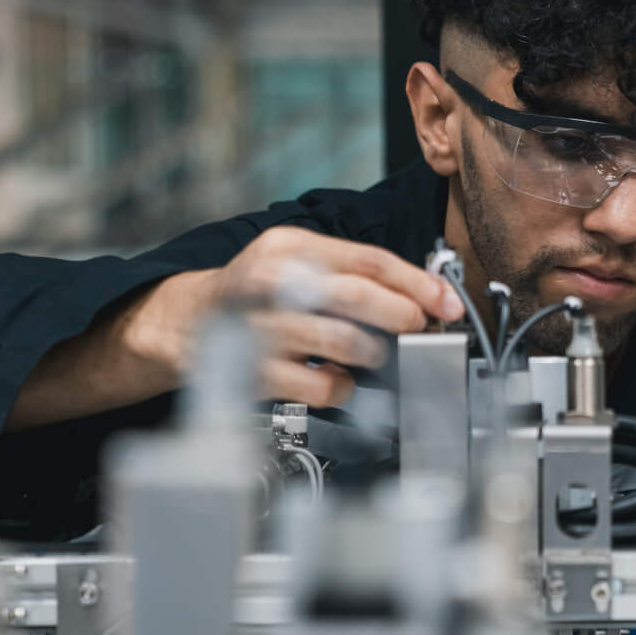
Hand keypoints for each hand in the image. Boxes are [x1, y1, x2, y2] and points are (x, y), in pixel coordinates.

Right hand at [129, 227, 465, 408]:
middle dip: (403, 316)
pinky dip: (343, 387)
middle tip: (420, 328)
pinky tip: (337, 378)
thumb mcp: (295, 261)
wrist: (188, 324)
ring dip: (375, 353)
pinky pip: (323, 386)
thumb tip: (422, 294)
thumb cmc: (256, 294)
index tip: (447, 302)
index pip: (369, 260)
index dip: (417, 283)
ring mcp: (263, 329)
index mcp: (290, 247)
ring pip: (345, 343)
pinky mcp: (259, 372)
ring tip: (375, 354)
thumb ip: (350, 272)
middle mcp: (273, 284)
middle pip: (357, 297)